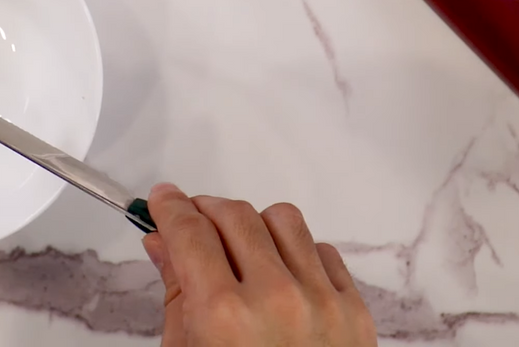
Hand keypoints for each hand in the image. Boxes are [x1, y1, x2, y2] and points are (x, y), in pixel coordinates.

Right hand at [142, 184, 375, 345]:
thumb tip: (162, 244)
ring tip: (240, 248)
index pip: (189, 230)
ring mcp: (322, 303)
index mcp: (224, 317)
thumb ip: (176, 294)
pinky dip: (298, 254)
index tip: (163, 201)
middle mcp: (276, 300)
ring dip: (254, 226)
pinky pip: (323, 251)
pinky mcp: (355, 312)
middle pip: (233, 214)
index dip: (170, 207)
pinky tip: (281, 275)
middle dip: (206, 212)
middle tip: (192, 223)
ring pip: (283, 219)